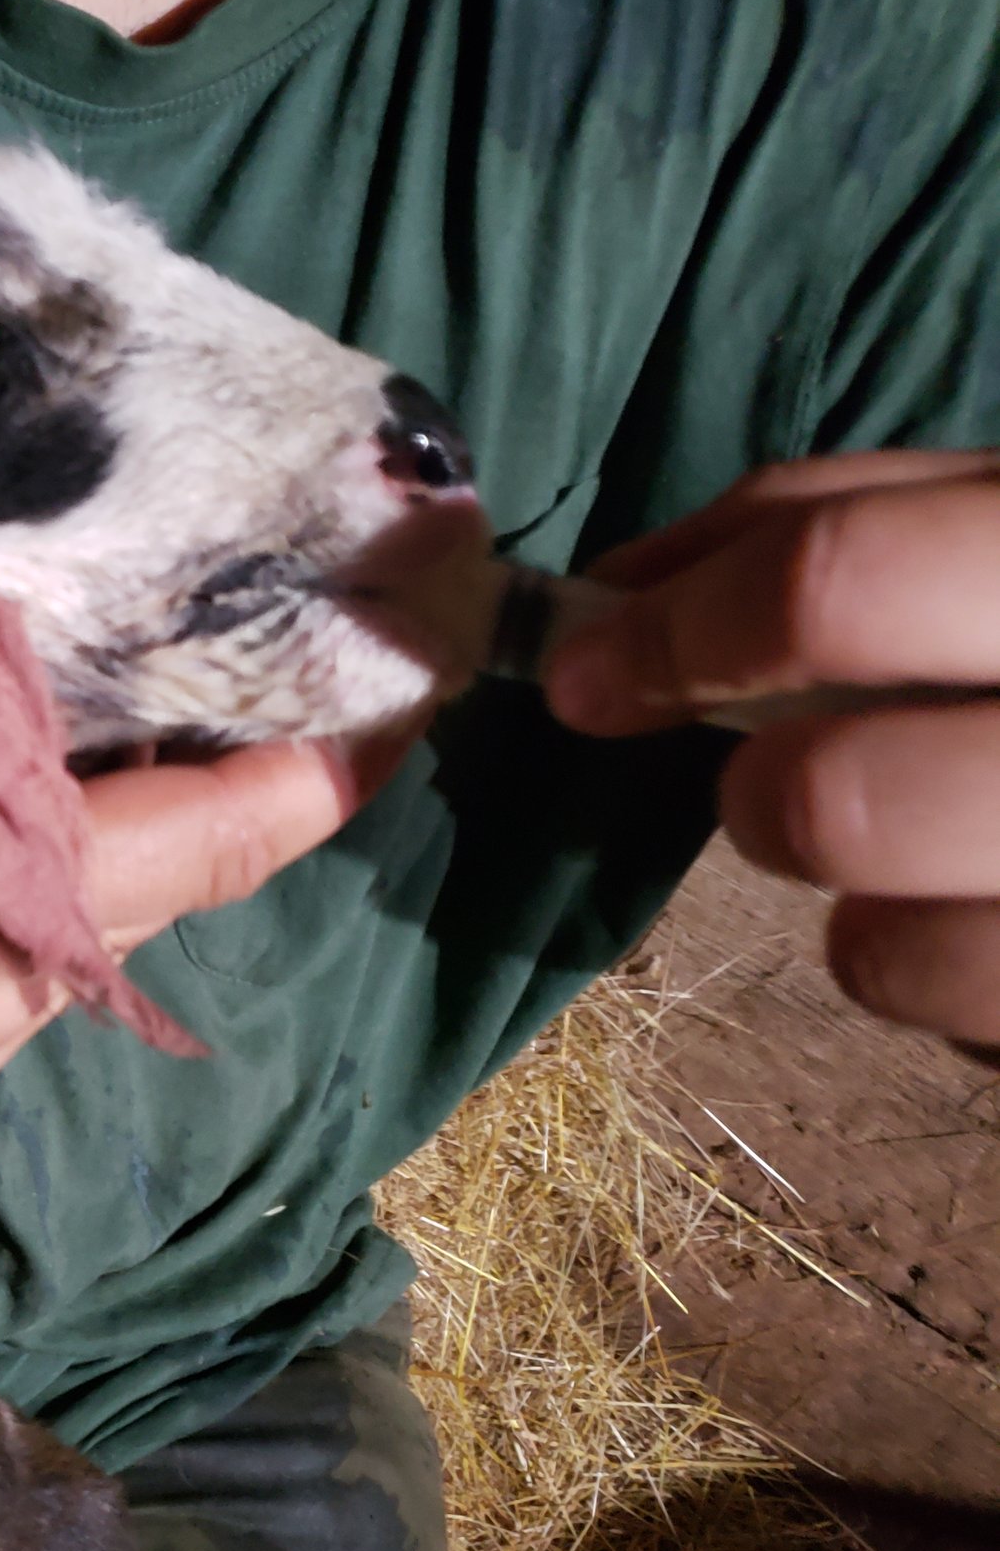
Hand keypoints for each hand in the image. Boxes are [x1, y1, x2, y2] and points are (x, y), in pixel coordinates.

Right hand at [0, 475, 368, 1152]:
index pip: (220, 837)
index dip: (336, 749)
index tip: (428, 653)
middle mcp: (1, 1003)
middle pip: (190, 866)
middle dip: (264, 748)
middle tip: (310, 604)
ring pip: (114, 896)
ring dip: (164, 787)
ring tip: (194, 647)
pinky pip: (45, 921)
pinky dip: (80, 832)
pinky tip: (49, 749)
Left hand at [545, 450, 999, 1047]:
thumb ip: (841, 519)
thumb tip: (615, 588)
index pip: (834, 578)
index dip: (672, 633)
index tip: (589, 676)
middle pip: (832, 798)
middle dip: (770, 798)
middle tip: (787, 787)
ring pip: (884, 953)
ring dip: (872, 921)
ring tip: (959, 865)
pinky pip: (978, 1032)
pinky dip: (968, 990)